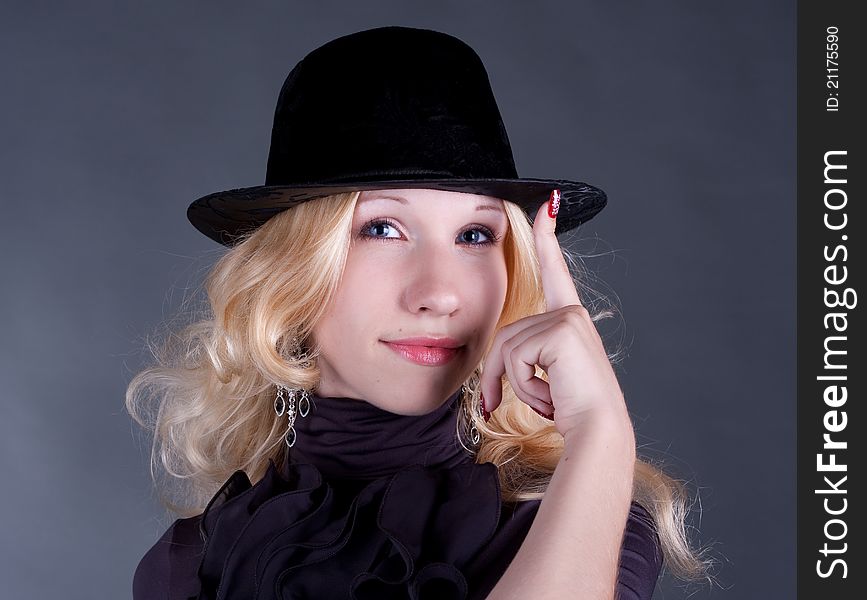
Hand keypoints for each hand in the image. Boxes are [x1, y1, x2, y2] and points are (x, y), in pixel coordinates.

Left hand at [479, 190, 630, 439]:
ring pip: (507, 346)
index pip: (555, 272)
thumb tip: (490, 380)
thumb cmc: (573, 412)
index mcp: (569, 321)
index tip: (546, 204)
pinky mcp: (563, 329)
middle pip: (506, 332)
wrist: (598, 431)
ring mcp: (569, 318)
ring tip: (544, 401)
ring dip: (512, 384)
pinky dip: (522, 385)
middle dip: (497, 373)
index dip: (547, 239)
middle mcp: (572, 313)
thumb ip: (524, 360)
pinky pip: (515, 355)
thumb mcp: (542, 379)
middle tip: (497, 405)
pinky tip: (550, 397)